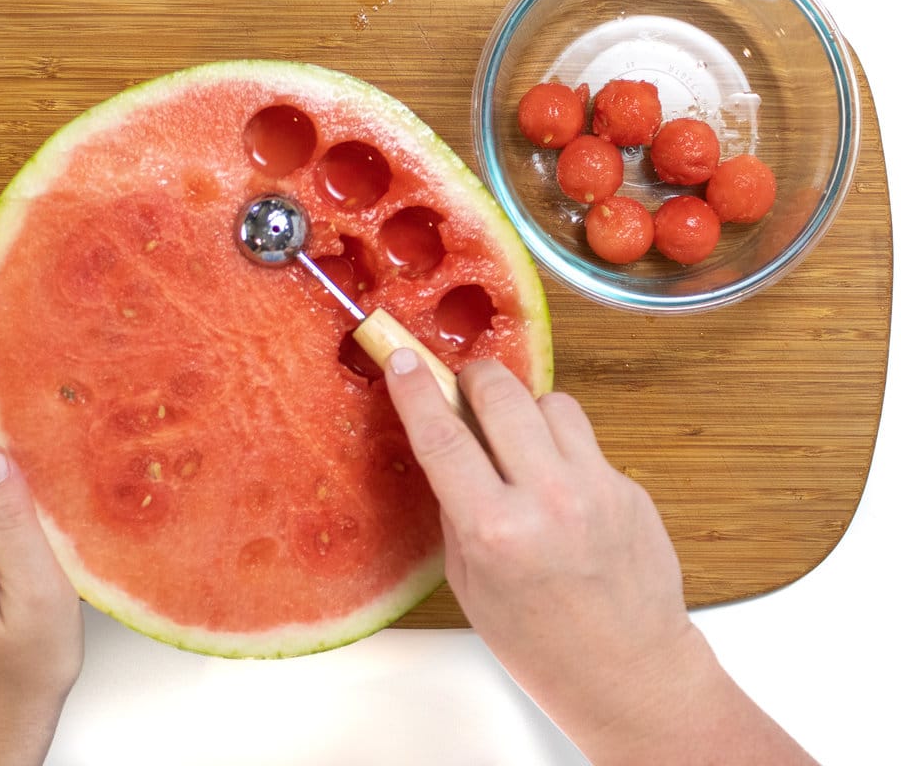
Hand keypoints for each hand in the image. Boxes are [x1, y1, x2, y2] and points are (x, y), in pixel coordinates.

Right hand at [385, 351, 818, 764]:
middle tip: (466, 392)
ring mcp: (595, 487)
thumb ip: (456, 506)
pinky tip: (559, 483)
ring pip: (550, 400)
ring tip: (519, 443)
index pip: (442, 435)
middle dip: (474, 379)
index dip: (415, 388)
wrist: (629, 671)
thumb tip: (448, 443)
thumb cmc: (538, 640)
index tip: (403, 358)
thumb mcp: (469, 581)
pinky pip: (584, 437)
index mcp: (494, 530)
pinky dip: (561, 444)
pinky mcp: (627, 486)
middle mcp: (547, 498)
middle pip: (501, 391)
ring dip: (524, 410)